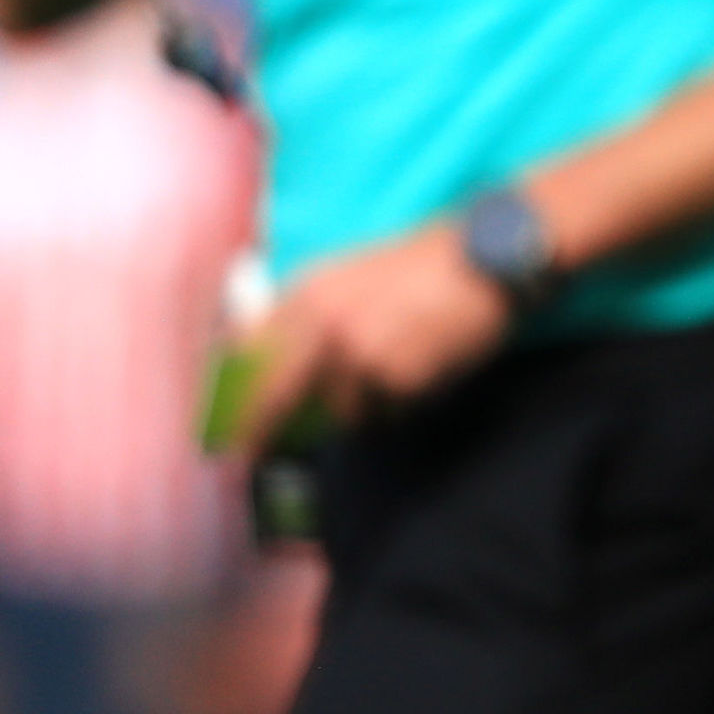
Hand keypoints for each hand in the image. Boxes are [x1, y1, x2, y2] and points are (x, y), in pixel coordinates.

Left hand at [233, 224, 513, 455]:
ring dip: (362, 407)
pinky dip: (403, 401)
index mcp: (308, 292)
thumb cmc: (424, 265)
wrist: (487, 255)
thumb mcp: (351, 276)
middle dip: (262, 435)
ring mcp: (361, 351)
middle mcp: (325, 323)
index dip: (235, 405)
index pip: (250, 360)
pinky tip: (425, 367)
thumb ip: (310, 315)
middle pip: (276, 399)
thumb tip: (269, 367)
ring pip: (342, 412)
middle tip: (251, 459)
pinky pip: (389, 411)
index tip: (226, 436)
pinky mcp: (399, 376)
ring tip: (396, 372)